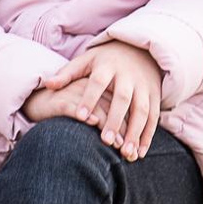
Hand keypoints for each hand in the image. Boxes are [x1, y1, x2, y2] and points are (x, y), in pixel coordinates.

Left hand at [26, 39, 162, 158]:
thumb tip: (47, 84)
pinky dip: (148, 136)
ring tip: (125, 153)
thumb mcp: (86, 60)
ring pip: (142, 111)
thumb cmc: (105, 60)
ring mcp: (144, 87)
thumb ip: (67, 73)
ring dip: (135, 133)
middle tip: (105, 141)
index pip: (97, 82)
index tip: (80, 116)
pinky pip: (154, 117)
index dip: (89, 98)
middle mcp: (128, 76)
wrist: (138, 49)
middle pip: (123, 99)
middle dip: (115, 120)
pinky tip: (139, 153)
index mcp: (107, 66)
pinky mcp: (155, 96)